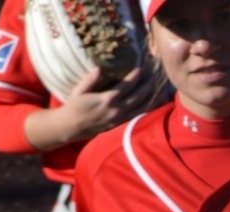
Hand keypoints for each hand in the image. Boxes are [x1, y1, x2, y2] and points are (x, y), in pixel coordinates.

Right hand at [35, 67, 154, 147]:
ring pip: (141, 107)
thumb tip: (99, 68)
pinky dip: (146, 108)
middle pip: (138, 96)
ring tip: (157, 87)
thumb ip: (90, 80)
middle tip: (155, 75)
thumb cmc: (74, 106)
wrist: (72, 127)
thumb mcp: (79, 91)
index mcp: (107, 99)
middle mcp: (117, 109)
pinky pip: (137, 115)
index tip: (143, 67)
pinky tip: (151, 102)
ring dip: (150, 97)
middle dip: (147, 85)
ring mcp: (120, 118)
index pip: (126, 85)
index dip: (136, 76)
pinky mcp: (120, 124)